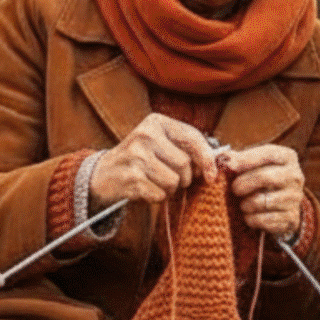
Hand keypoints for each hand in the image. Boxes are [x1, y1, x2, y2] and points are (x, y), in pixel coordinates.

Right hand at [89, 114, 217, 208]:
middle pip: (185, 164)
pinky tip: (145, 189)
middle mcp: (145, 135)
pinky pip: (160, 195)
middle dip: (185, 178)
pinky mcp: (131, 177)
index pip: (193, 138)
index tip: (211, 176)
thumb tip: (214, 167)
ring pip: (174, 181)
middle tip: (173, 178)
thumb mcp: (161, 144)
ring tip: (156, 182)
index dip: (207, 159)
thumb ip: (186, 148)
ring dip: (170, 189)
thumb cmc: (141, 159)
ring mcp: (136, 156)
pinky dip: (157, 197)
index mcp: (156, 122)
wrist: (104, 174)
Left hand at [220, 143, 304, 237]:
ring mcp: (296, 197)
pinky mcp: (292, 217)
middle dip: (243, 183)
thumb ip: (238, 159)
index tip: (229, 165)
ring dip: (246, 204)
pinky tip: (248, 215)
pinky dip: (251, 219)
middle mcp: (295, 176)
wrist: (282, 204)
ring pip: (263, 201)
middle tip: (233, 189)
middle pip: (265, 177)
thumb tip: (221, 158)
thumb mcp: (254, 164)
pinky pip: (265, 220)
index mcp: (288, 157)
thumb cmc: (263, 178)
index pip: (268, 153)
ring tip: (242, 204)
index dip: (246, 159)